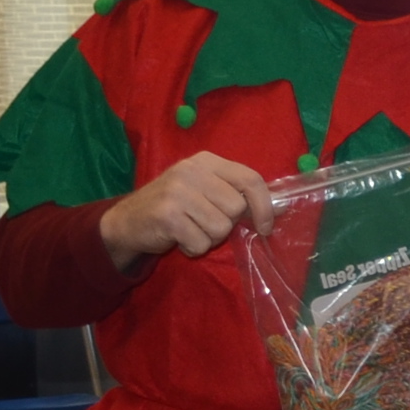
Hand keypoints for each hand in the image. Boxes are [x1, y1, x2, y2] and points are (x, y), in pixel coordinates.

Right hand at [100, 150, 269, 266]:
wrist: (127, 220)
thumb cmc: (175, 207)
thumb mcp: (206, 192)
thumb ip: (239, 195)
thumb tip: (283, 208)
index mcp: (206, 161)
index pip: (250, 179)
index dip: (264, 206)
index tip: (266, 227)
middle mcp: (191, 170)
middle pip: (236, 208)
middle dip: (225, 224)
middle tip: (202, 222)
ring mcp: (177, 191)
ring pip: (221, 228)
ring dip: (208, 238)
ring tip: (189, 229)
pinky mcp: (167, 215)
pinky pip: (201, 243)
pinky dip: (193, 248)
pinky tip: (178, 238)